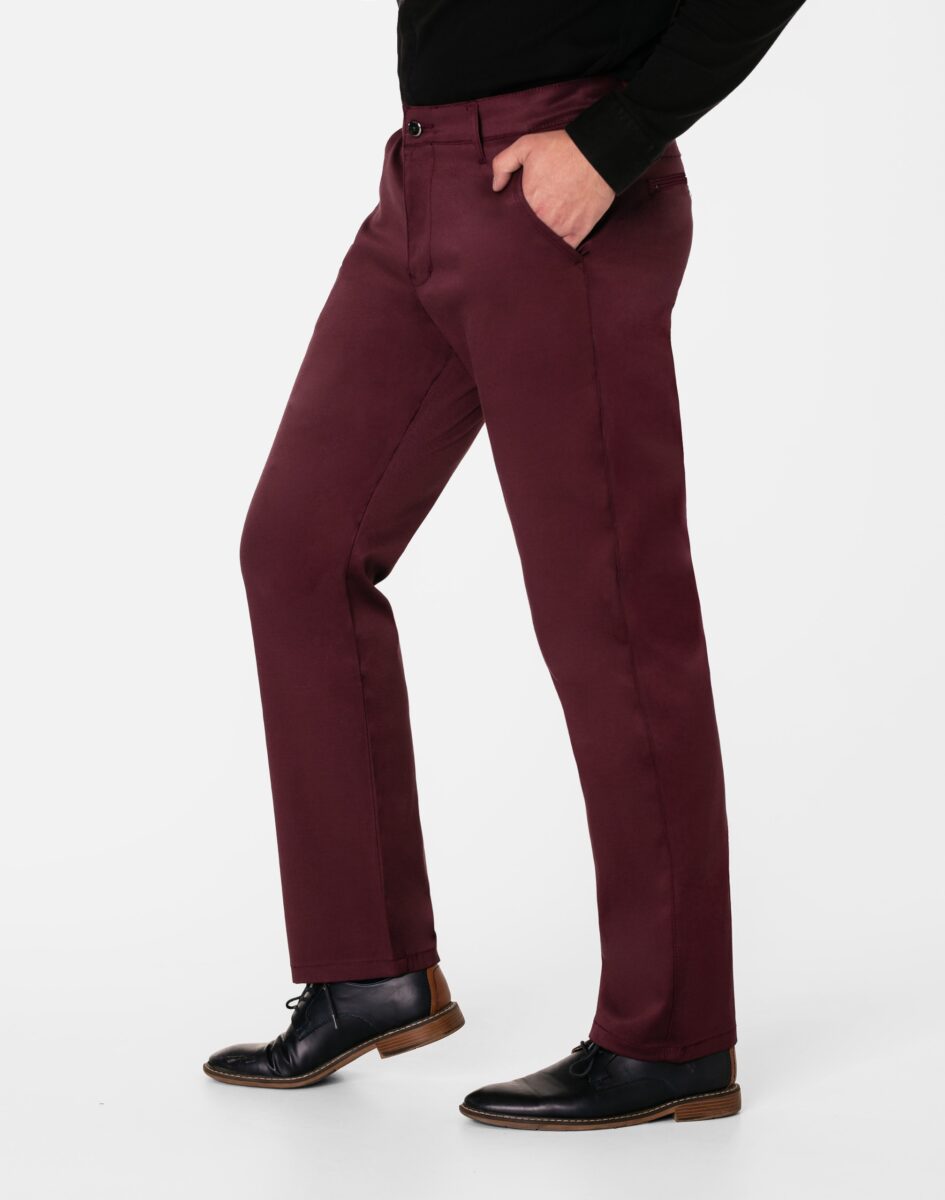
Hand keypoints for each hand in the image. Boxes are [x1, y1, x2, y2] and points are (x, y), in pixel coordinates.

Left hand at [491, 130, 614, 247]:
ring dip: (542, 241)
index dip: (512, 220)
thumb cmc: (562, 148)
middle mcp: (543, 219)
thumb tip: (496, 187)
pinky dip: (560, 248)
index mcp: (528, 202)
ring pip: (546, 242)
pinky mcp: (579, 231)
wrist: (598, 153)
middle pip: (528, 233)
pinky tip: (556, 243)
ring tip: (539, 236)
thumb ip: (503, 164)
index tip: (514, 218)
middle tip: (527, 228)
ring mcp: (562, 227)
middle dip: (526, 232)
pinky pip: (566, 249)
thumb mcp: (526, 145)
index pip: (513, 220)